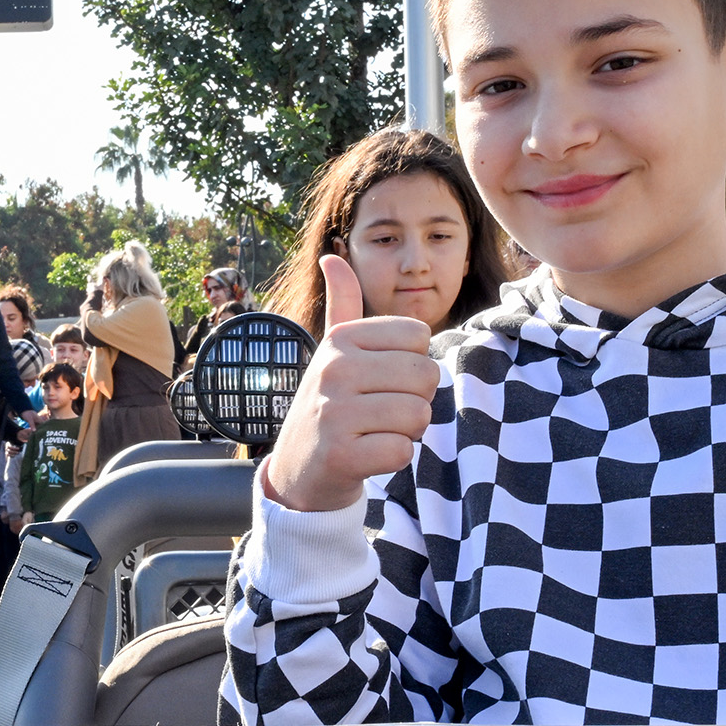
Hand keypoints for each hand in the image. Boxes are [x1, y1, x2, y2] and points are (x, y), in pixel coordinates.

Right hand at [263, 255, 439, 512]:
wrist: (299, 468)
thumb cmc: (329, 403)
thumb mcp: (333, 352)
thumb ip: (343, 305)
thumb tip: (332, 257)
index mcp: (341, 340)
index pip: (419, 338)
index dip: (412, 363)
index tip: (382, 380)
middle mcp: (334, 369)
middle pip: (426, 376)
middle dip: (416, 400)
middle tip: (383, 412)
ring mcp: (335, 413)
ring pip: (419, 415)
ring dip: (407, 431)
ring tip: (375, 432)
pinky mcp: (341, 455)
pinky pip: (403, 451)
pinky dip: (394, 458)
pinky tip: (368, 454)